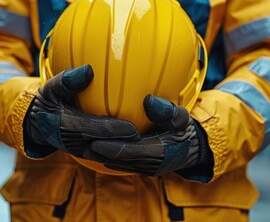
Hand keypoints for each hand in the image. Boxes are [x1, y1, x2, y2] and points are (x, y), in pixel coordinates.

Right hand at [23, 64, 139, 156]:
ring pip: (107, 154)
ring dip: (126, 152)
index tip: (133, 128)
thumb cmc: (50, 101)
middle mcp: (73, 143)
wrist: (40, 124)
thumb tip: (88, 70)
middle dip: (124, 145)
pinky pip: (107, 154)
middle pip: (103, 146)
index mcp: (64, 126)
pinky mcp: (88, 153)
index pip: (91, 129)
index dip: (112, 130)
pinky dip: (122, 151)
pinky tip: (140, 144)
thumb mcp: (52, 88)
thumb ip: (67, 80)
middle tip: (148, 137)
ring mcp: (81, 151)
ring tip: (149, 144)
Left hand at [84, 95, 210, 175]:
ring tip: (81, 144)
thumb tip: (148, 101)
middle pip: (119, 160)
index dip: (111, 146)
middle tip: (79, 141)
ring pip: (117, 164)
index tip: (93, 137)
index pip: (130, 151)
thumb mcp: (182, 118)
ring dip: (99, 155)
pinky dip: (107, 155)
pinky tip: (94, 145)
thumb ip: (168, 111)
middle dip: (99, 152)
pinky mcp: (139, 168)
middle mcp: (149, 166)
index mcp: (160, 154)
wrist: (190, 149)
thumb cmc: (184, 130)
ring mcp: (143, 169)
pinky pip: (120, 163)